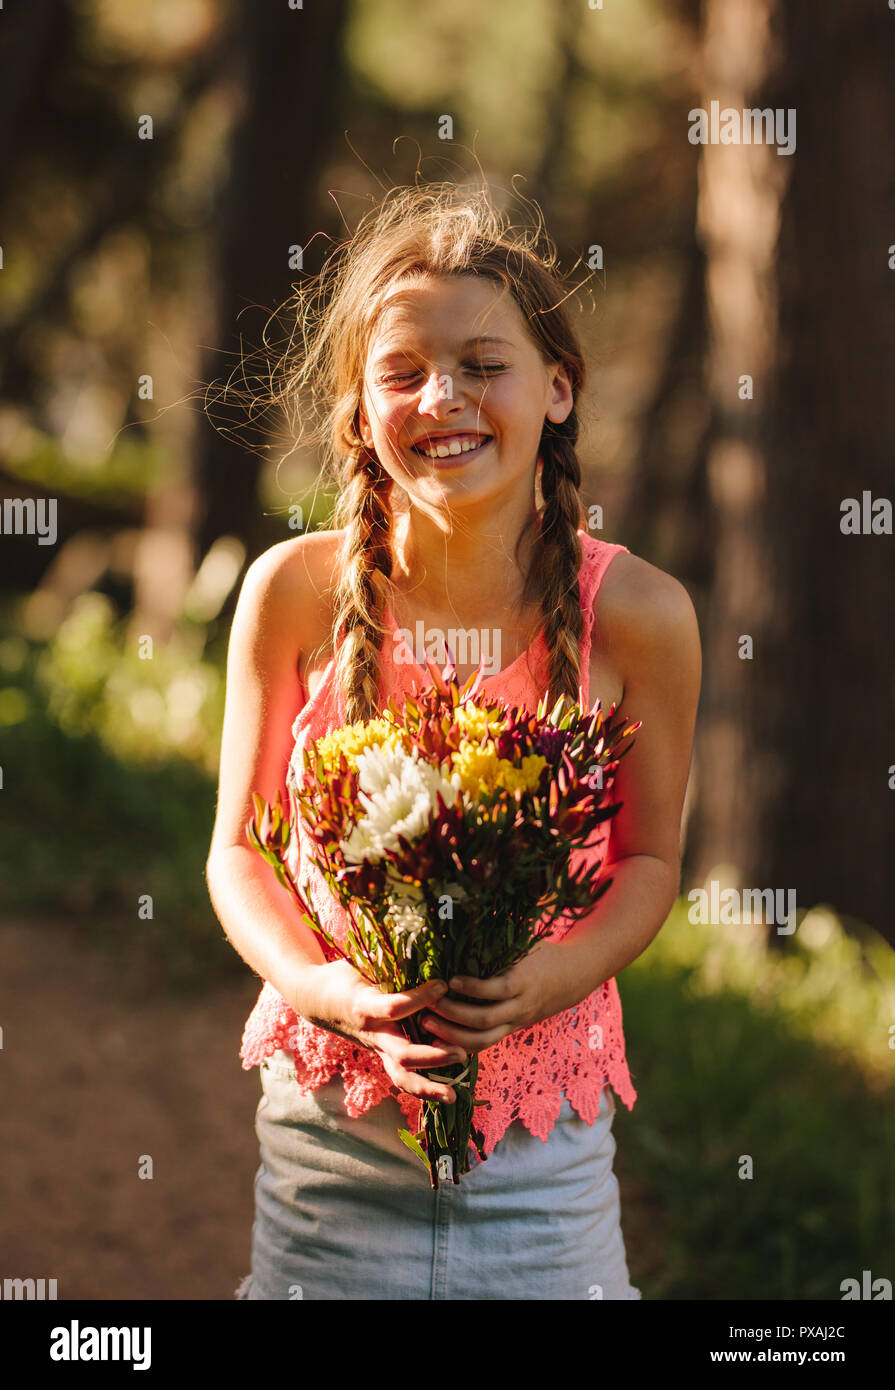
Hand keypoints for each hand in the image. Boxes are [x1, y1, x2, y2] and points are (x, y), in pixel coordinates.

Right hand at [293, 959, 467, 1103]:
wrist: (316, 1000)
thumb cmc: (344, 974)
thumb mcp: (360, 962)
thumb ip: (386, 957)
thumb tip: (420, 934)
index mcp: (364, 1006)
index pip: (394, 1008)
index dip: (420, 998)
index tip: (443, 984)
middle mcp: (371, 1033)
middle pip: (402, 1054)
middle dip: (433, 1056)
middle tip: (461, 1051)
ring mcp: (377, 1048)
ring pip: (400, 1077)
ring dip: (428, 1087)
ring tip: (453, 1094)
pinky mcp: (382, 1055)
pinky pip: (402, 1076)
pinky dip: (424, 1085)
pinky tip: (448, 1090)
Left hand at [417, 940, 578, 1054]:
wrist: (571, 978)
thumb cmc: (542, 954)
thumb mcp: (526, 944)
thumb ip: (500, 937)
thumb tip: (467, 913)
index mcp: (524, 981)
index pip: (498, 989)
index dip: (473, 988)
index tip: (450, 980)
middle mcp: (521, 1006)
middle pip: (486, 1019)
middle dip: (454, 1015)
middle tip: (429, 1004)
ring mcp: (516, 1022)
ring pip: (484, 1039)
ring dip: (453, 1035)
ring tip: (427, 1024)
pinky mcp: (511, 1030)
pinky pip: (485, 1043)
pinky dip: (462, 1045)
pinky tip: (440, 1040)